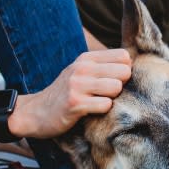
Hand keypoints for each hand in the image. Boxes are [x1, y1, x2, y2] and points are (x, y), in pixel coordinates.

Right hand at [9, 49, 131, 138]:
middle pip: (124, 72)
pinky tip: (91, 111)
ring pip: (116, 87)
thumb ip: (104, 67)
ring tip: (97, 102)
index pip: (124, 56)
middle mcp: (82, 68)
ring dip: (112, 98)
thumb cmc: (66, 93)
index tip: (114, 81)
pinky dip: (102, 111)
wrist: (36, 112)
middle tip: (106, 95)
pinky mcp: (75, 103)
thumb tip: (133, 65)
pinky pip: (105, 105)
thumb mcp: (81, 73)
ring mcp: (77, 85)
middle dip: (121, 86)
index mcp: (86, 58)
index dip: (125, 71)